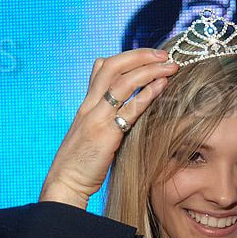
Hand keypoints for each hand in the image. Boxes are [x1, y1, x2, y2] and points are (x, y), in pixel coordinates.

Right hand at [40, 49, 178, 208]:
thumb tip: (123, 109)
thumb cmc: (80, 163)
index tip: (151, 56)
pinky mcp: (106, 134)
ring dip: (150, 70)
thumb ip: (103, 117)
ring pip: (123, 82)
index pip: (104, 67)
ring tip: (171, 67)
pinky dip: (147, 94)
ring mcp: (97, 118)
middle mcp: (90, 106)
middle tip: (165, 55)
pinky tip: (162, 87)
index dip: (129, 56)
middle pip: (114, 66)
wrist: (65, 182)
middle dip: (141, 55)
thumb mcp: (89, 133)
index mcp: (86, 104)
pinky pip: (129, 109)